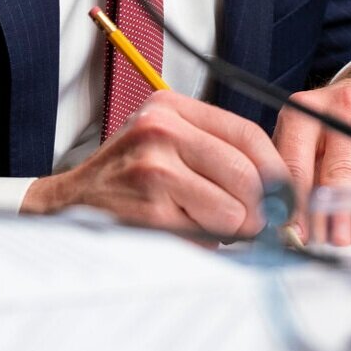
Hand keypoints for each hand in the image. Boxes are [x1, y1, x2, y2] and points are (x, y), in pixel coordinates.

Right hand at [20, 91, 292, 238]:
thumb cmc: (126, 177)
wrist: (65, 204)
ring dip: (233, 229)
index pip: (247, 133)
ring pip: (233, 208)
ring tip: (210, 225)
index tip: (286, 194)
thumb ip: (216, 152)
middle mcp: (161, 130)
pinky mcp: (148, 210)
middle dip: (259, 207)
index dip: (275, 169)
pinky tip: (185, 232)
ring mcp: (153, 169)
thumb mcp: (166, 142)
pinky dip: (207, 242)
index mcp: (170, 108)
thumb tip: (279, 188)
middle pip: (247, 172)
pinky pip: (207, 234)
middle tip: (255, 223)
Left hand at [275, 75, 350, 244]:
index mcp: (306, 112)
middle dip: (338, 212)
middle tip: (336, 241)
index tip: (300, 235)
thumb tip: (292, 229)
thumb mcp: (303, 136)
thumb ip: (295, 176)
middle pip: (341, 170)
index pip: (298, 165)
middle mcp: (344, 111)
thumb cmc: (332, 123)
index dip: (298, 205)